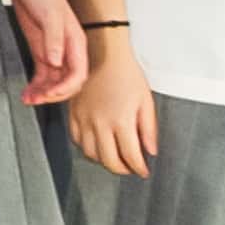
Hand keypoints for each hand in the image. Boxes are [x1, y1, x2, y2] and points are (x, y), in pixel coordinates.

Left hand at [4, 0, 90, 105]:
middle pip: (67, 81)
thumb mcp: (48, 14)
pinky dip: (36, 84)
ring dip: (43, 92)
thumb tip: (56, 61)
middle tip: (36, 99)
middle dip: (53, 94)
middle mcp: (67, 48)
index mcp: (75, 41)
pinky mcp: (41, 48)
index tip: (50, 94)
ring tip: (28, 98)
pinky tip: (27, 91)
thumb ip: (53, 39)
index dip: (65, 88)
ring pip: (54, 80)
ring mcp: (54, 49)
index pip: (77, 74)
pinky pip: (42, 74)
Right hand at [71, 35, 157, 177]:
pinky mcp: (73, 114)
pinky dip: (87, 148)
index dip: (139, 168)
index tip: (143, 171)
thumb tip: (151, 150)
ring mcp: (84, 119)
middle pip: (108, 161)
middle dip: (122, 169)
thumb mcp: (145, 100)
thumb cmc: (125, 73)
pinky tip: (97, 144)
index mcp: (120, 121)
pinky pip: (77, 140)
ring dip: (104, 161)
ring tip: (115, 157)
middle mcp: (99, 123)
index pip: (130, 156)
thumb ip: (149, 129)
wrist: (102, 53)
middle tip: (130, 168)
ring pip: (91, 154)